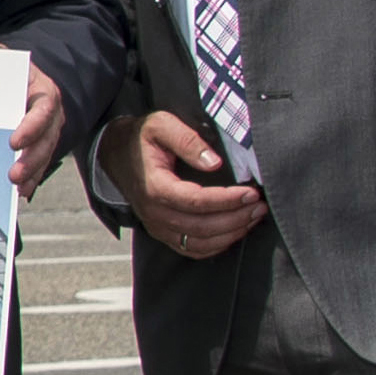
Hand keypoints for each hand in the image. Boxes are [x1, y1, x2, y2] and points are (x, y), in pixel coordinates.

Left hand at [0, 27, 63, 194]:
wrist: (23, 85)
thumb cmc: (10, 72)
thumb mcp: (2, 56)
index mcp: (43, 93)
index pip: (44, 110)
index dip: (32, 127)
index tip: (14, 141)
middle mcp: (50, 117)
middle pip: (46, 140)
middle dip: (32, 159)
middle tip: (13, 175)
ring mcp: (46, 135)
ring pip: (44, 156)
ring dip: (32, 173)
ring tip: (16, 187)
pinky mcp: (39, 148)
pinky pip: (38, 167)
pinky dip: (31, 180)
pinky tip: (19, 194)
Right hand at [100, 108, 268, 260]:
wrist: (115, 155)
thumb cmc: (141, 138)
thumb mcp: (161, 125)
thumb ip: (187, 140)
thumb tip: (214, 162)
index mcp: (155, 187)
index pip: (197, 202)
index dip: (227, 200)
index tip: (251, 193)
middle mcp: (155, 213)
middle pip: (202, 227)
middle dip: (236, 219)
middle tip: (260, 206)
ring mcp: (157, 226)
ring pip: (199, 243)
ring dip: (230, 234)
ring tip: (253, 217)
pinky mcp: (162, 232)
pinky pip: (191, 249)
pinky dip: (216, 245)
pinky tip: (234, 231)